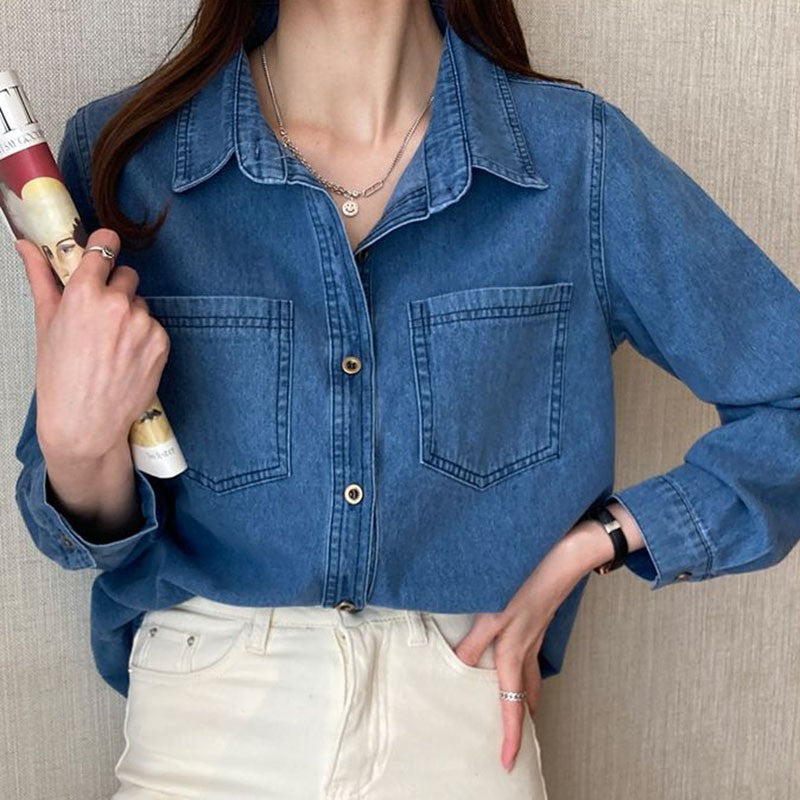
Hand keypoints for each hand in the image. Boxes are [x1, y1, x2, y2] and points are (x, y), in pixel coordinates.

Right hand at [16, 228, 169, 462]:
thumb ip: (42, 278)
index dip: (104, 249)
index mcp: (85, 293)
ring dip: (130, 316)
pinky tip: (125, 356)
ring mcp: (144, 324)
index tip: (102, 254)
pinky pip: (154, 326)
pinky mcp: (162, 342)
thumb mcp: (45, 323)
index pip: (105, 246)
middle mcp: (119, 304)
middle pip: (127, 275)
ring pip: (141, 303)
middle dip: (115, 289)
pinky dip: (143, 336)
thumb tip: (27, 246)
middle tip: (99, 317)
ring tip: (110, 345)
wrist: (86, 422)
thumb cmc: (60, 376)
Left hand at [448, 518, 616, 771]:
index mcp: (514, 649)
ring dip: (523, 695)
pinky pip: (532, 655)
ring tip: (518, 709)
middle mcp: (527, 646)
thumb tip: (458, 667)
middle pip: (524, 694)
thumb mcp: (495, 610)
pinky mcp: (538, 617)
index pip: (510, 702)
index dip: (510, 735)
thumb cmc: (532, 578)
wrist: (568, 553)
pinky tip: (518, 658)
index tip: (507, 761)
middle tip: (513, 740)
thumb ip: (475, 641)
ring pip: (530, 675)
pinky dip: (525, 668)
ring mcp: (536, 633)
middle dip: (519, 719)